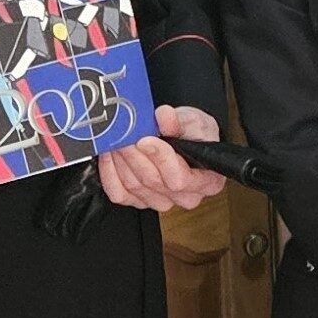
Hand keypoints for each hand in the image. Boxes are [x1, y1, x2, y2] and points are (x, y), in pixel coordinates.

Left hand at [97, 105, 226, 211]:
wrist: (185, 138)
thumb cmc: (194, 134)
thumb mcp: (194, 122)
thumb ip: (180, 121)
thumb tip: (164, 116)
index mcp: (208, 182)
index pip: (180, 179)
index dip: (161, 159)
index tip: (145, 140)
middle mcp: (186, 197)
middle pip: (153, 181)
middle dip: (135, 155)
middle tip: (124, 134)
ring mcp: (162, 202)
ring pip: (135, 186)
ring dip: (122, 160)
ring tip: (117, 139)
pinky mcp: (140, 202)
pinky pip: (119, 194)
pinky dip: (110, 174)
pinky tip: (110, 156)